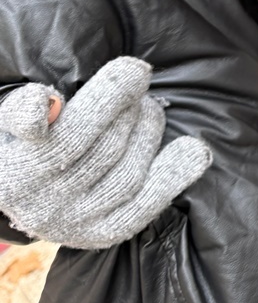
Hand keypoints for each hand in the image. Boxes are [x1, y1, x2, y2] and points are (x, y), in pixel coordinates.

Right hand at [0, 56, 211, 248]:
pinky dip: (174, 175)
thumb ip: (20, 107)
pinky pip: (147, 203)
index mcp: (16, 173)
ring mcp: (76, 224)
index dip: (107, 99)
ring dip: (149, 130)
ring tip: (148, 107)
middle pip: (106, 147)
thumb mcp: (7, 122)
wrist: (23, 197)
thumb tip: (49, 105)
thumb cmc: (22, 143)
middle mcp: (45, 205)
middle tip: (138, 79)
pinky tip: (195, 150)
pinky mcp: (104, 233)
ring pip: (129, 172)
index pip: (66, 135)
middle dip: (131, 105)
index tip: (135, 69)